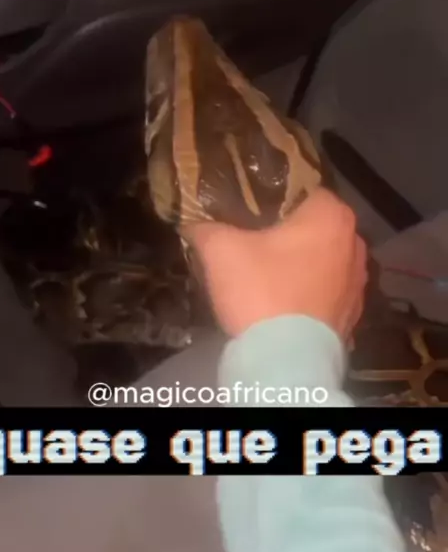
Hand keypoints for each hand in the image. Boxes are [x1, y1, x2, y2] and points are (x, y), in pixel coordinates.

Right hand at [182, 189, 367, 341]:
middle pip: (314, 225)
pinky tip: (283, 298)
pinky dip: (308, 290)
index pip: (303, 188)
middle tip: (252, 236)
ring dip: (300, 262)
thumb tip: (194, 220)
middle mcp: (355, 242)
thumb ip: (206, 226)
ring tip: (266, 270)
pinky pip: (327, 290)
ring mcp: (359, 281)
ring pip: (323, 258)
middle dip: (287, 229)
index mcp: (332, 215)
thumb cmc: (261, 291)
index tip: (249, 206)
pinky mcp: (353, 313)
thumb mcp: (220, 250)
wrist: (286, 363)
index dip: (273, 195)